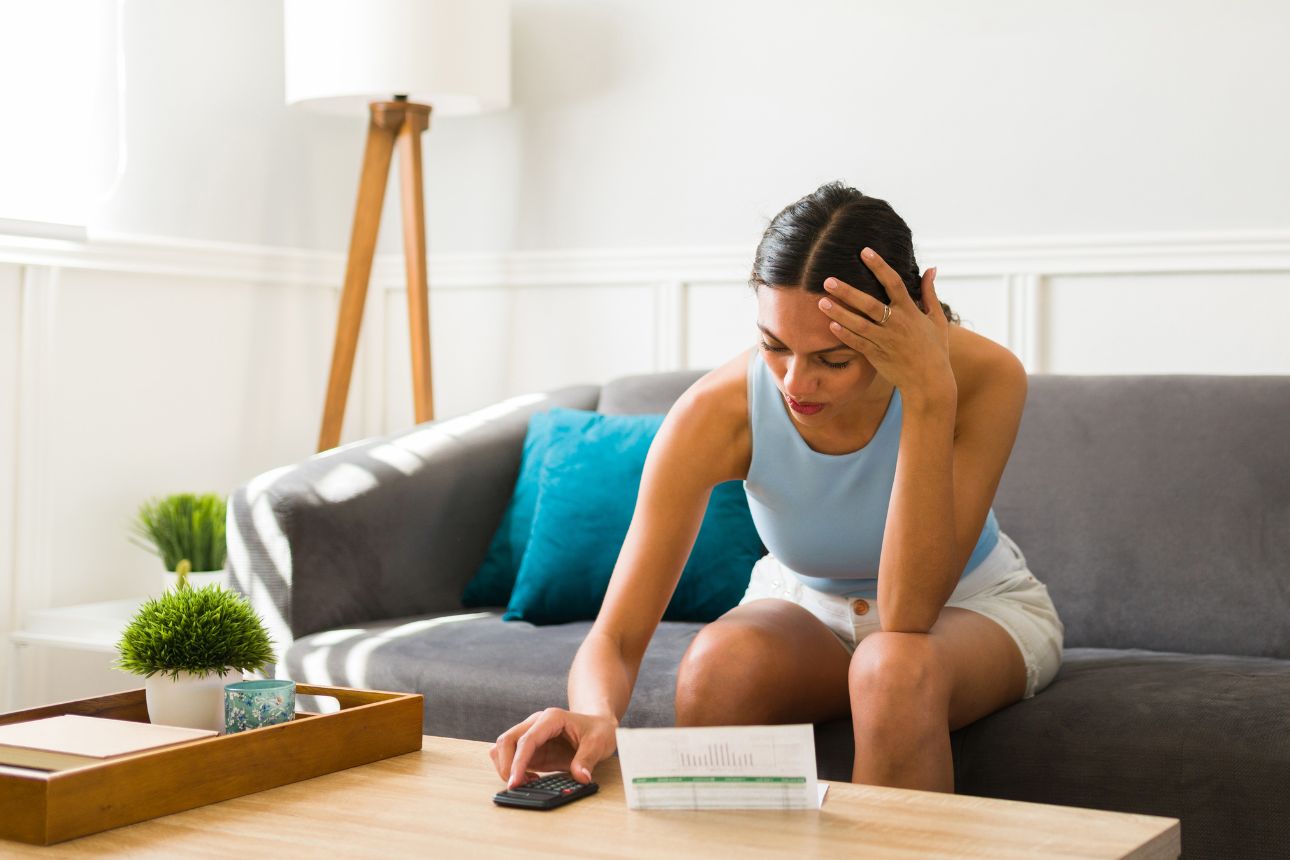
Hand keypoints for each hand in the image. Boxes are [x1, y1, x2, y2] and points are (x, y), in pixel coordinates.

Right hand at [489, 708, 617, 788]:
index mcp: (551, 719)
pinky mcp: (531, 748)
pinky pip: (512, 758)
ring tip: (526, 783)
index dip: (518, 762)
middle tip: (518, 787)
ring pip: (503, 748)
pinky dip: (514, 770)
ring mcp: (531, 735)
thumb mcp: (599, 743)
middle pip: (507, 741)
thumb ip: (587, 759)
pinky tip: (531, 780)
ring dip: (507, 767)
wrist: (598, 725)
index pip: (526, 740)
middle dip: (506, 766)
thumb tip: (581, 777)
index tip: (515, 783)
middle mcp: (536, 724)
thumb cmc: (598, 729)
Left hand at [816, 248, 954, 399]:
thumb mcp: (937, 319)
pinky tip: (831, 325)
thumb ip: (930, 293)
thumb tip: (931, 268)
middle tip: (828, 280)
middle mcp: (896, 324)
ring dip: (839, 313)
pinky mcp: (877, 355)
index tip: (865, 252)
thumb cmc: (935, 349)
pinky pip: (858, 343)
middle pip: (869, 303)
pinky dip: (844, 335)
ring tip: (821, 302)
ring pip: (858, 324)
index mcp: (910, 311)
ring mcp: (885, 340)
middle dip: (847, 291)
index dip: (879, 266)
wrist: (929, 381)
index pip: (894, 283)